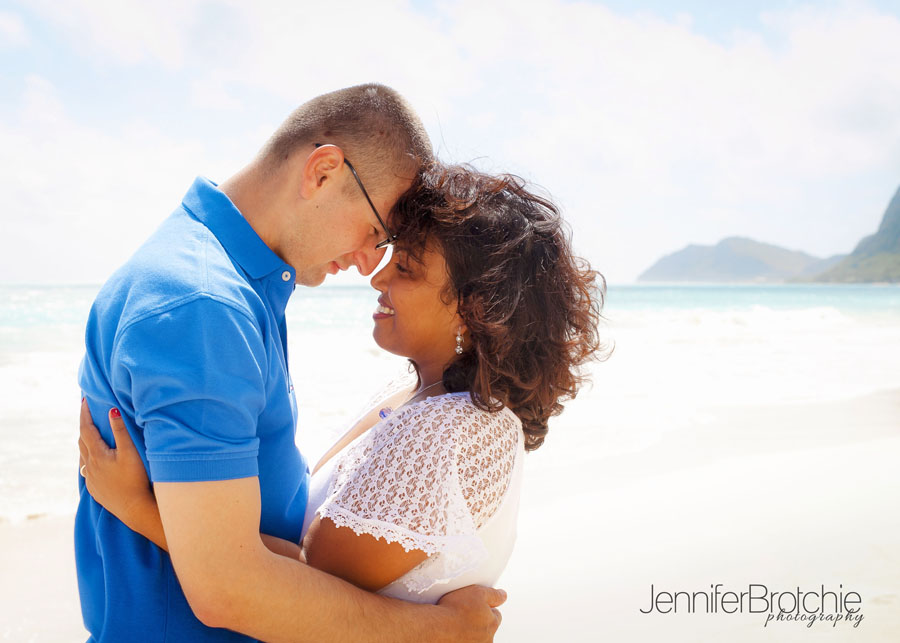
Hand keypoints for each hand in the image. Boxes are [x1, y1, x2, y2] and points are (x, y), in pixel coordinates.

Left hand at [79, 399, 153, 523]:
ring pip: (83, 456)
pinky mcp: (94, 488)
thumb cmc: (135, 478)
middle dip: (84, 426)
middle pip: (82, 441)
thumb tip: (112, 410)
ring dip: (86, 442)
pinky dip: (90, 458)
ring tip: (92, 434)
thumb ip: (120, 430)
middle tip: (88, 413)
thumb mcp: (130, 452)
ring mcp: (90, 478)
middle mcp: (89, 466)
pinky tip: (97, 459)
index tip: (84, 400)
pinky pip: (87, 469)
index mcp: (96, 454)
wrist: (133, 508)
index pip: (86, 428)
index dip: (84, 413)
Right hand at [436, 585, 505, 641]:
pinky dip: (460, 637)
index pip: (496, 614)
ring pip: (476, 636)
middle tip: (464, 612)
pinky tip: (452, 631)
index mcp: (492, 623)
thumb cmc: (455, 609)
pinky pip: (464, 640)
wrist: (436, 627)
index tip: (476, 605)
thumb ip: (493, 594)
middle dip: (478, 620)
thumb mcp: (477, 592)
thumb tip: (503, 595)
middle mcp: (487, 639)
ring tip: (455, 622)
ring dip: (469, 630)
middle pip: (486, 627)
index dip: (486, 607)